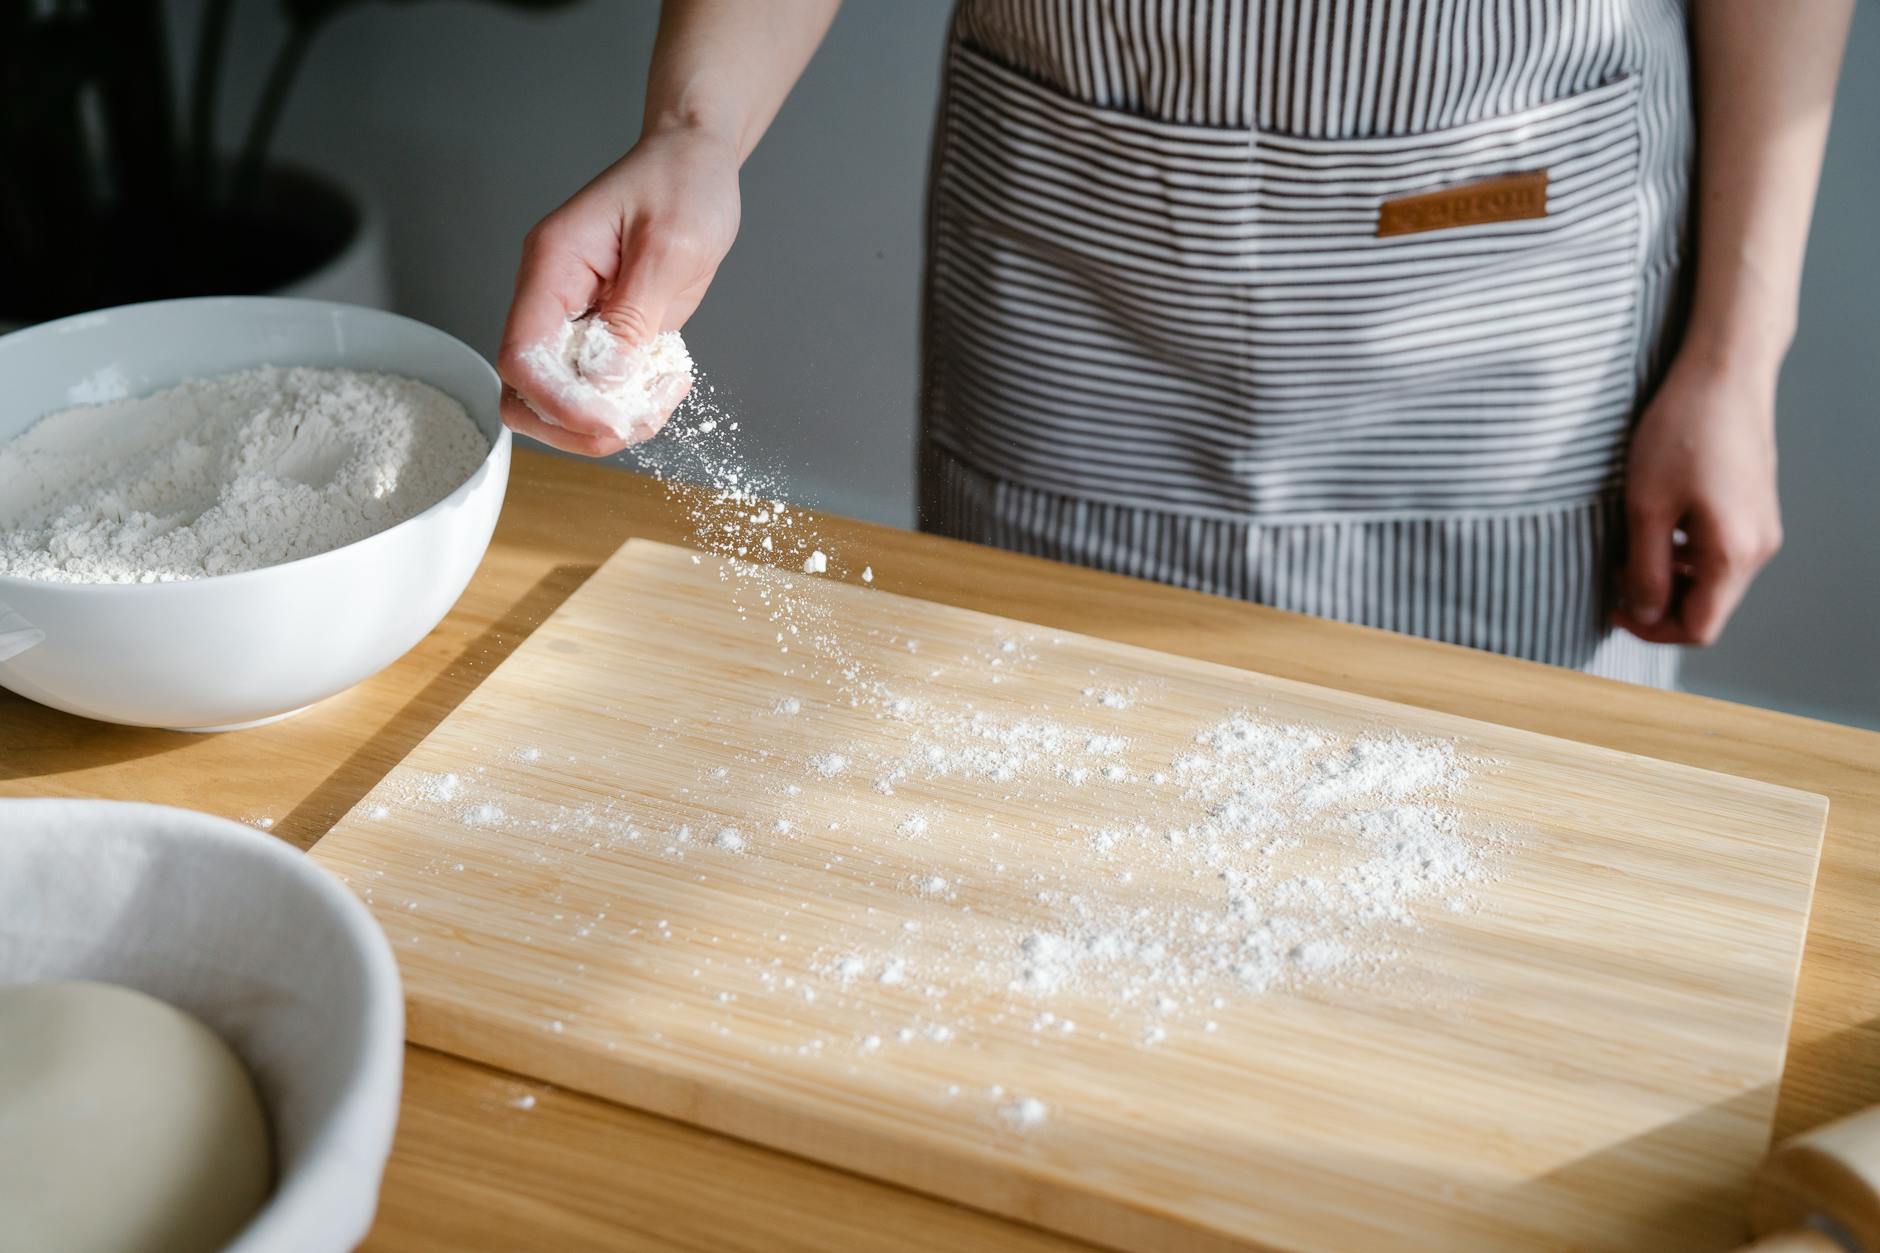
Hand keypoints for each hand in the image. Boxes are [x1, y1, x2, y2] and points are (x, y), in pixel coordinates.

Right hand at [498, 124, 740, 455]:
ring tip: (663, 393)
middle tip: (642, 416)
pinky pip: (597, 390)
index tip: (612, 421)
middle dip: (579, 425)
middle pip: (526, 392)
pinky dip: (629, 403)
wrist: (693, 163)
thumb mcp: (670, 247)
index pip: (521, 357)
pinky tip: (667, 378)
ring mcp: (573, 319)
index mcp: (552, 266)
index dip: (559, 403)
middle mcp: (550, 298)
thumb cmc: (681, 186)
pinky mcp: (601, 334)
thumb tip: (602, 383)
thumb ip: (633, 316)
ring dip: (608, 420)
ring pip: (560, 402)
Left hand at [1614, 348, 1783, 645]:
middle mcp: (1759, 548)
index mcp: (1734, 554)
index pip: (1697, 628)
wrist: (1723, 371)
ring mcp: (1761, 527)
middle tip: (1614, 574)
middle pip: (1707, 606)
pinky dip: (1683, 554)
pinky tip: (1656, 526)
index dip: (1649, 629)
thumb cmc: (1681, 432)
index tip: (1611, 607)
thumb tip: (1642, 614)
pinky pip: (1719, 551)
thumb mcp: (1646, 506)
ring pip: (1711, 580)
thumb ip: (1644, 570)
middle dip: (1657, 602)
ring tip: (1629, 549)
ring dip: (1668, 577)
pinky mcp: (1755, 508)